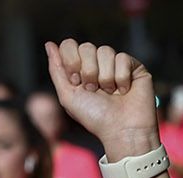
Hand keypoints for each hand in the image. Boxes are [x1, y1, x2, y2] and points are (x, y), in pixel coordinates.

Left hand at [45, 39, 157, 156]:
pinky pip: (123, 58)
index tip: (75, 82)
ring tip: (109, 93)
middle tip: (92, 89)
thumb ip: (57, 70)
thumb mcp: (67, 95)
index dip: (71, 61)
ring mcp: (116, 63)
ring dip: (104, 77)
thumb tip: (49, 44)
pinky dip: (120, 77)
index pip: (70, 45)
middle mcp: (97, 64)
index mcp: (79, 69)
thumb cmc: (93, 116)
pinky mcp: (134, 65)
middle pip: (86, 46)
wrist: (120, 128)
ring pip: (105, 51)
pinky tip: (124, 90)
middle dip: (87, 71)